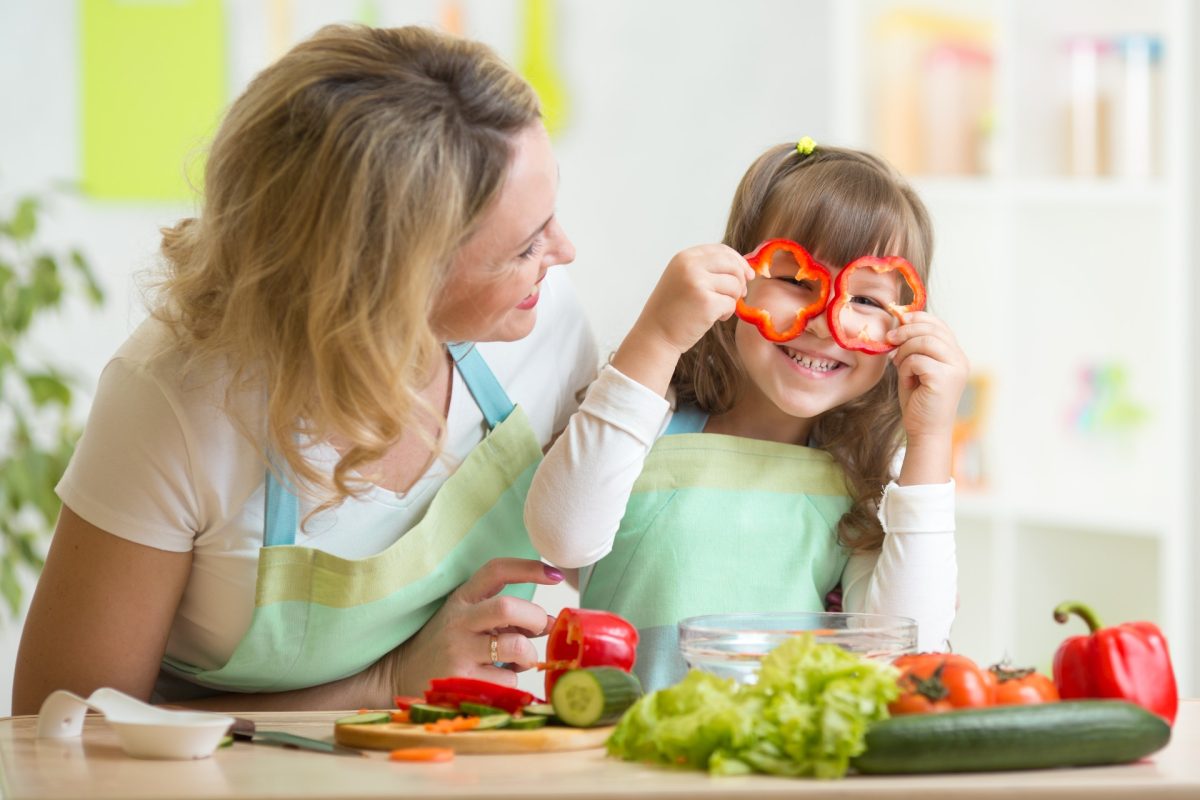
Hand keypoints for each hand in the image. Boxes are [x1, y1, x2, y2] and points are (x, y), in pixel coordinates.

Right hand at [381, 558, 563, 694]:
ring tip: (520, 661)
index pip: (496, 571)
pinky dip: (513, 681)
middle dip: (534, 617)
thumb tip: (550, 623)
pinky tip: (497, 680)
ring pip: (514, 647)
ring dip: (528, 656)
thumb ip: (504, 618)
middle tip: (539, 628)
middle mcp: (459, 621)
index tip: (555, 575)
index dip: (529, 568)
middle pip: (507, 607)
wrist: (399, 675)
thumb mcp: (467, 619)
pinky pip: (507, 679)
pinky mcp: (460, 681)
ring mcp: (458, 651)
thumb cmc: (444, 645)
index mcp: (462, 599)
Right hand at [637, 244, 754, 354]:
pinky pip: (731, 303)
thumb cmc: (671, 310)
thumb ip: (706, 268)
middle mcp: (690, 266)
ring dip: (732, 299)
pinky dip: (727, 313)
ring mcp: (698, 283)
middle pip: (732, 265)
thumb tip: (744, 268)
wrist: (655, 335)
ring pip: (735, 285)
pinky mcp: (707, 303)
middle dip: (741, 281)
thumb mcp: (683, 279)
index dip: (738, 261)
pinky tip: (714, 319)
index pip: (721, 250)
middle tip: (739, 295)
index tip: (746, 274)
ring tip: (717, 310)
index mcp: (684, 257)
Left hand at [886, 311, 968, 484]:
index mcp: (955, 355)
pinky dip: (906, 369)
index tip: (898, 321)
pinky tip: (907, 382)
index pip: (939, 324)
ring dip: (904, 352)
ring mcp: (956, 368)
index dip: (917, 318)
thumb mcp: (915, 367)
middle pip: (931, 329)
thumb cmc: (918, 401)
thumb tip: (900, 319)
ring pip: (924, 342)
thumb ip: (912, 346)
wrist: (924, 431)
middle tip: (889, 341)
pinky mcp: (945, 378)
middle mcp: (960, 359)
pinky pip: (918, 360)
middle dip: (905, 332)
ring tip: (899, 366)